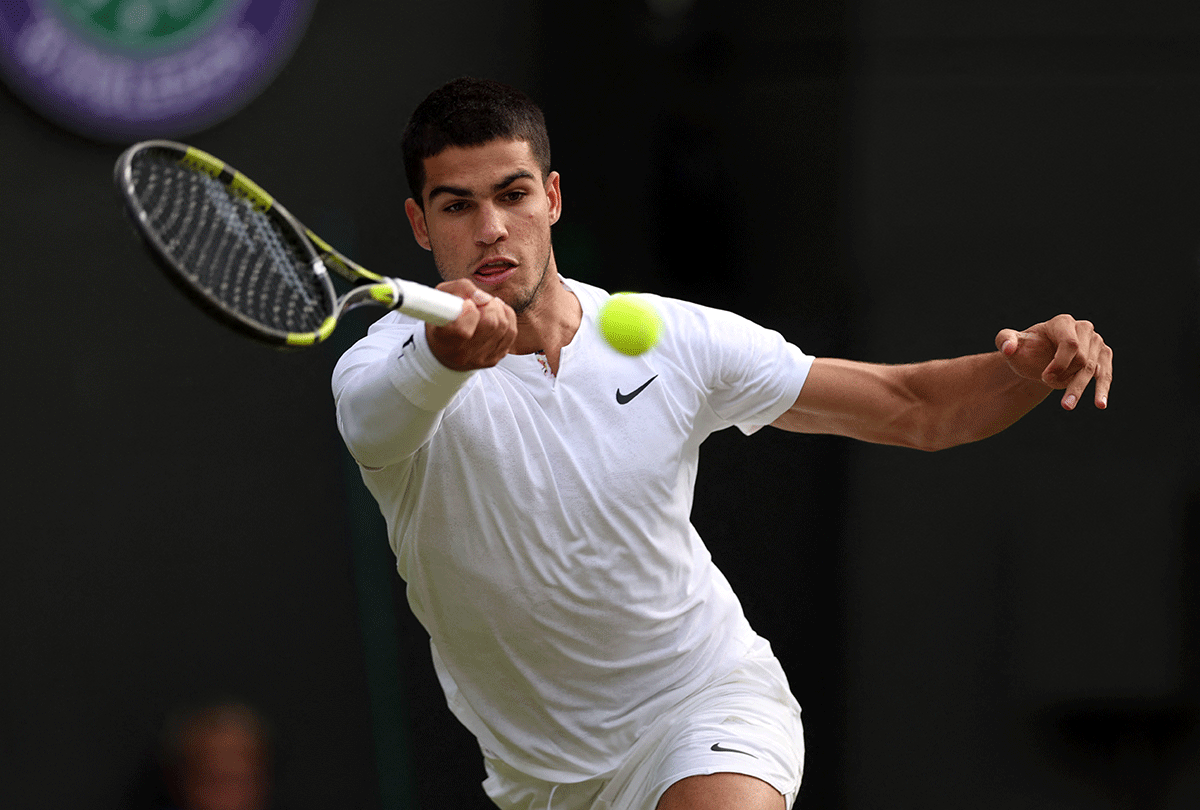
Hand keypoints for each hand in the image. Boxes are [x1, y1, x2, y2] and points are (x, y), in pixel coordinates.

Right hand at [426, 279, 516, 370]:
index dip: (470, 311)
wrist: (445, 348)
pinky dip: (507, 317)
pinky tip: (497, 313)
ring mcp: (480, 359)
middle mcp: (462, 355)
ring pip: (504, 327)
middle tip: (479, 303)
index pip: (463, 330)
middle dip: (488, 305)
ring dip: (498, 310)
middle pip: (490, 324)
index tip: (467, 304)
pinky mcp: (494, 358)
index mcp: (443, 341)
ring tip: (487, 306)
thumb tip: (483, 297)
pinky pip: (512, 333)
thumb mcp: (442, 296)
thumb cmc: (442, 319)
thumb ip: (462, 289)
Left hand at [995, 314, 1112, 409]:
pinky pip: (1105, 375)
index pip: (1070, 343)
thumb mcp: (1009, 342)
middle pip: (1082, 358)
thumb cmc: (1025, 349)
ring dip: (1079, 389)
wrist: (1038, 359)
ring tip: (1067, 406)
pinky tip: (1100, 404)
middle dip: (1064, 376)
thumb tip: (1009, 348)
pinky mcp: (1103, 357)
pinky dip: (1102, 390)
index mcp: (1062, 322)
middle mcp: (1084, 329)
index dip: (1060, 363)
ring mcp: (1096, 343)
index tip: (1044, 377)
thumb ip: (1004, 340)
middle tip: (1045, 384)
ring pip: (1092, 370)